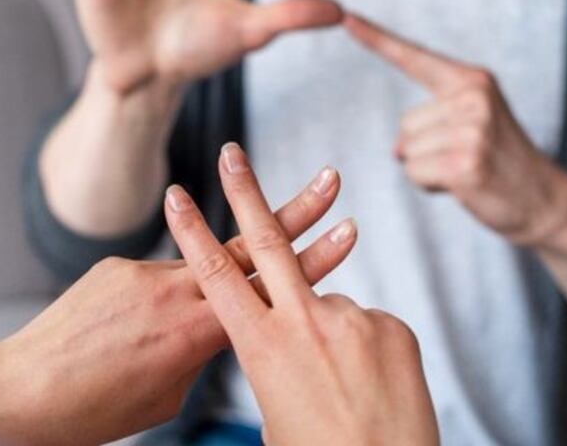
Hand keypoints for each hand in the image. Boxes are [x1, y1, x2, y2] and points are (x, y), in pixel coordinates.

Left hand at [0, 163, 355, 445]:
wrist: (25, 389)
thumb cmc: (98, 408)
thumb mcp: (169, 393)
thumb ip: (200, 350)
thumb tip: (212, 326)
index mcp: (196, 332)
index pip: (269, 290)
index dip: (314, 260)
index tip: (347, 233)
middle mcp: (175, 292)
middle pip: (250, 247)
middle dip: (295, 212)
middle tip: (330, 180)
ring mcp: (143, 273)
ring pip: (199, 260)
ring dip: (216, 263)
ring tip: (205, 289)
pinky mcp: (116, 265)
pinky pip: (155, 274)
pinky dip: (158, 295)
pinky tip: (131, 324)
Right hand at [165, 143, 438, 445]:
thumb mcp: (274, 412)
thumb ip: (274, 360)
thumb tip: (285, 339)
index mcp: (261, 346)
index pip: (215, 275)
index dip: (192, 232)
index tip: (176, 195)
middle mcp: (303, 323)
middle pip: (266, 240)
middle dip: (245, 191)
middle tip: (232, 153)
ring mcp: (351, 320)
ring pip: (326, 303)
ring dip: (326, 335)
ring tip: (341, 387)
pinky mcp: (391, 326)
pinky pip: (366, 325)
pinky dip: (362, 349)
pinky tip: (370, 386)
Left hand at [345, 14, 566, 244]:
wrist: (545, 199)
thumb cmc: (500, 161)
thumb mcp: (472, 123)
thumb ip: (431, 120)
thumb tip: (398, 148)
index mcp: (472, 80)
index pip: (414, 57)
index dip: (376, 39)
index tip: (345, 17)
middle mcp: (473, 98)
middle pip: (404, 124)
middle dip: (425, 149)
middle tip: (467, 157)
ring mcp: (471, 129)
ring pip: (407, 151)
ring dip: (428, 169)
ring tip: (468, 170)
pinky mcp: (465, 162)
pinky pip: (414, 172)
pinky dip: (430, 185)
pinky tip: (463, 185)